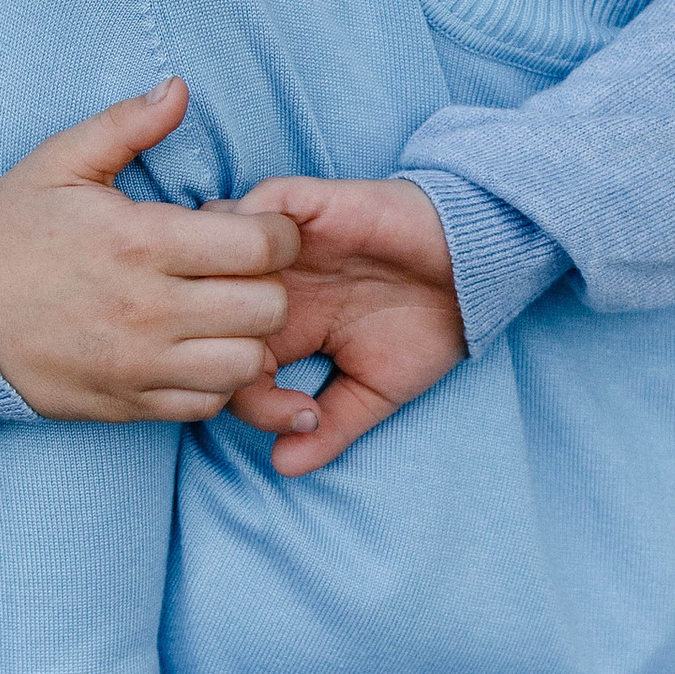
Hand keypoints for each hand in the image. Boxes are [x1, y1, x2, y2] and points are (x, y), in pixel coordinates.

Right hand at [0, 82, 299, 422]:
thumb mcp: (56, 163)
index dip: (278, 233)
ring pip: (248, 364)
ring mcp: (142, 364)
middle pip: (268, 309)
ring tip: (225, 312)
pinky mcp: (132, 403)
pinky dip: (217, 380)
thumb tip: (179, 89)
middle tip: (242, 271)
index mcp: (141, 242)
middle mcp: (150, 310)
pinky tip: (197, 349)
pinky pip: (209, 404)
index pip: (262, 246)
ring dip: (249, 336)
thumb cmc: (8, 236)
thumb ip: (124, 124)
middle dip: (271, 283)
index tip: (258, 228)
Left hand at [222, 174, 467, 473]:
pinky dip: (254, 231)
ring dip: (227, 279)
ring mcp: (284, 245)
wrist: (473, 270)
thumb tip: (283, 467)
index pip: (222, 358)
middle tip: (267, 365)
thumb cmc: (428, 327)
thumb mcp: (375, 391)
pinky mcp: (306, 206)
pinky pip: (254, 206)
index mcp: (281, 329)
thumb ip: (329, 427)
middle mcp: (272, 285)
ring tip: (264, 311)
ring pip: (211, 249)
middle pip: (201, 304)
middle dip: (218, 339)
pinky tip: (288, 269)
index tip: (300, 417)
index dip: (242, 394)